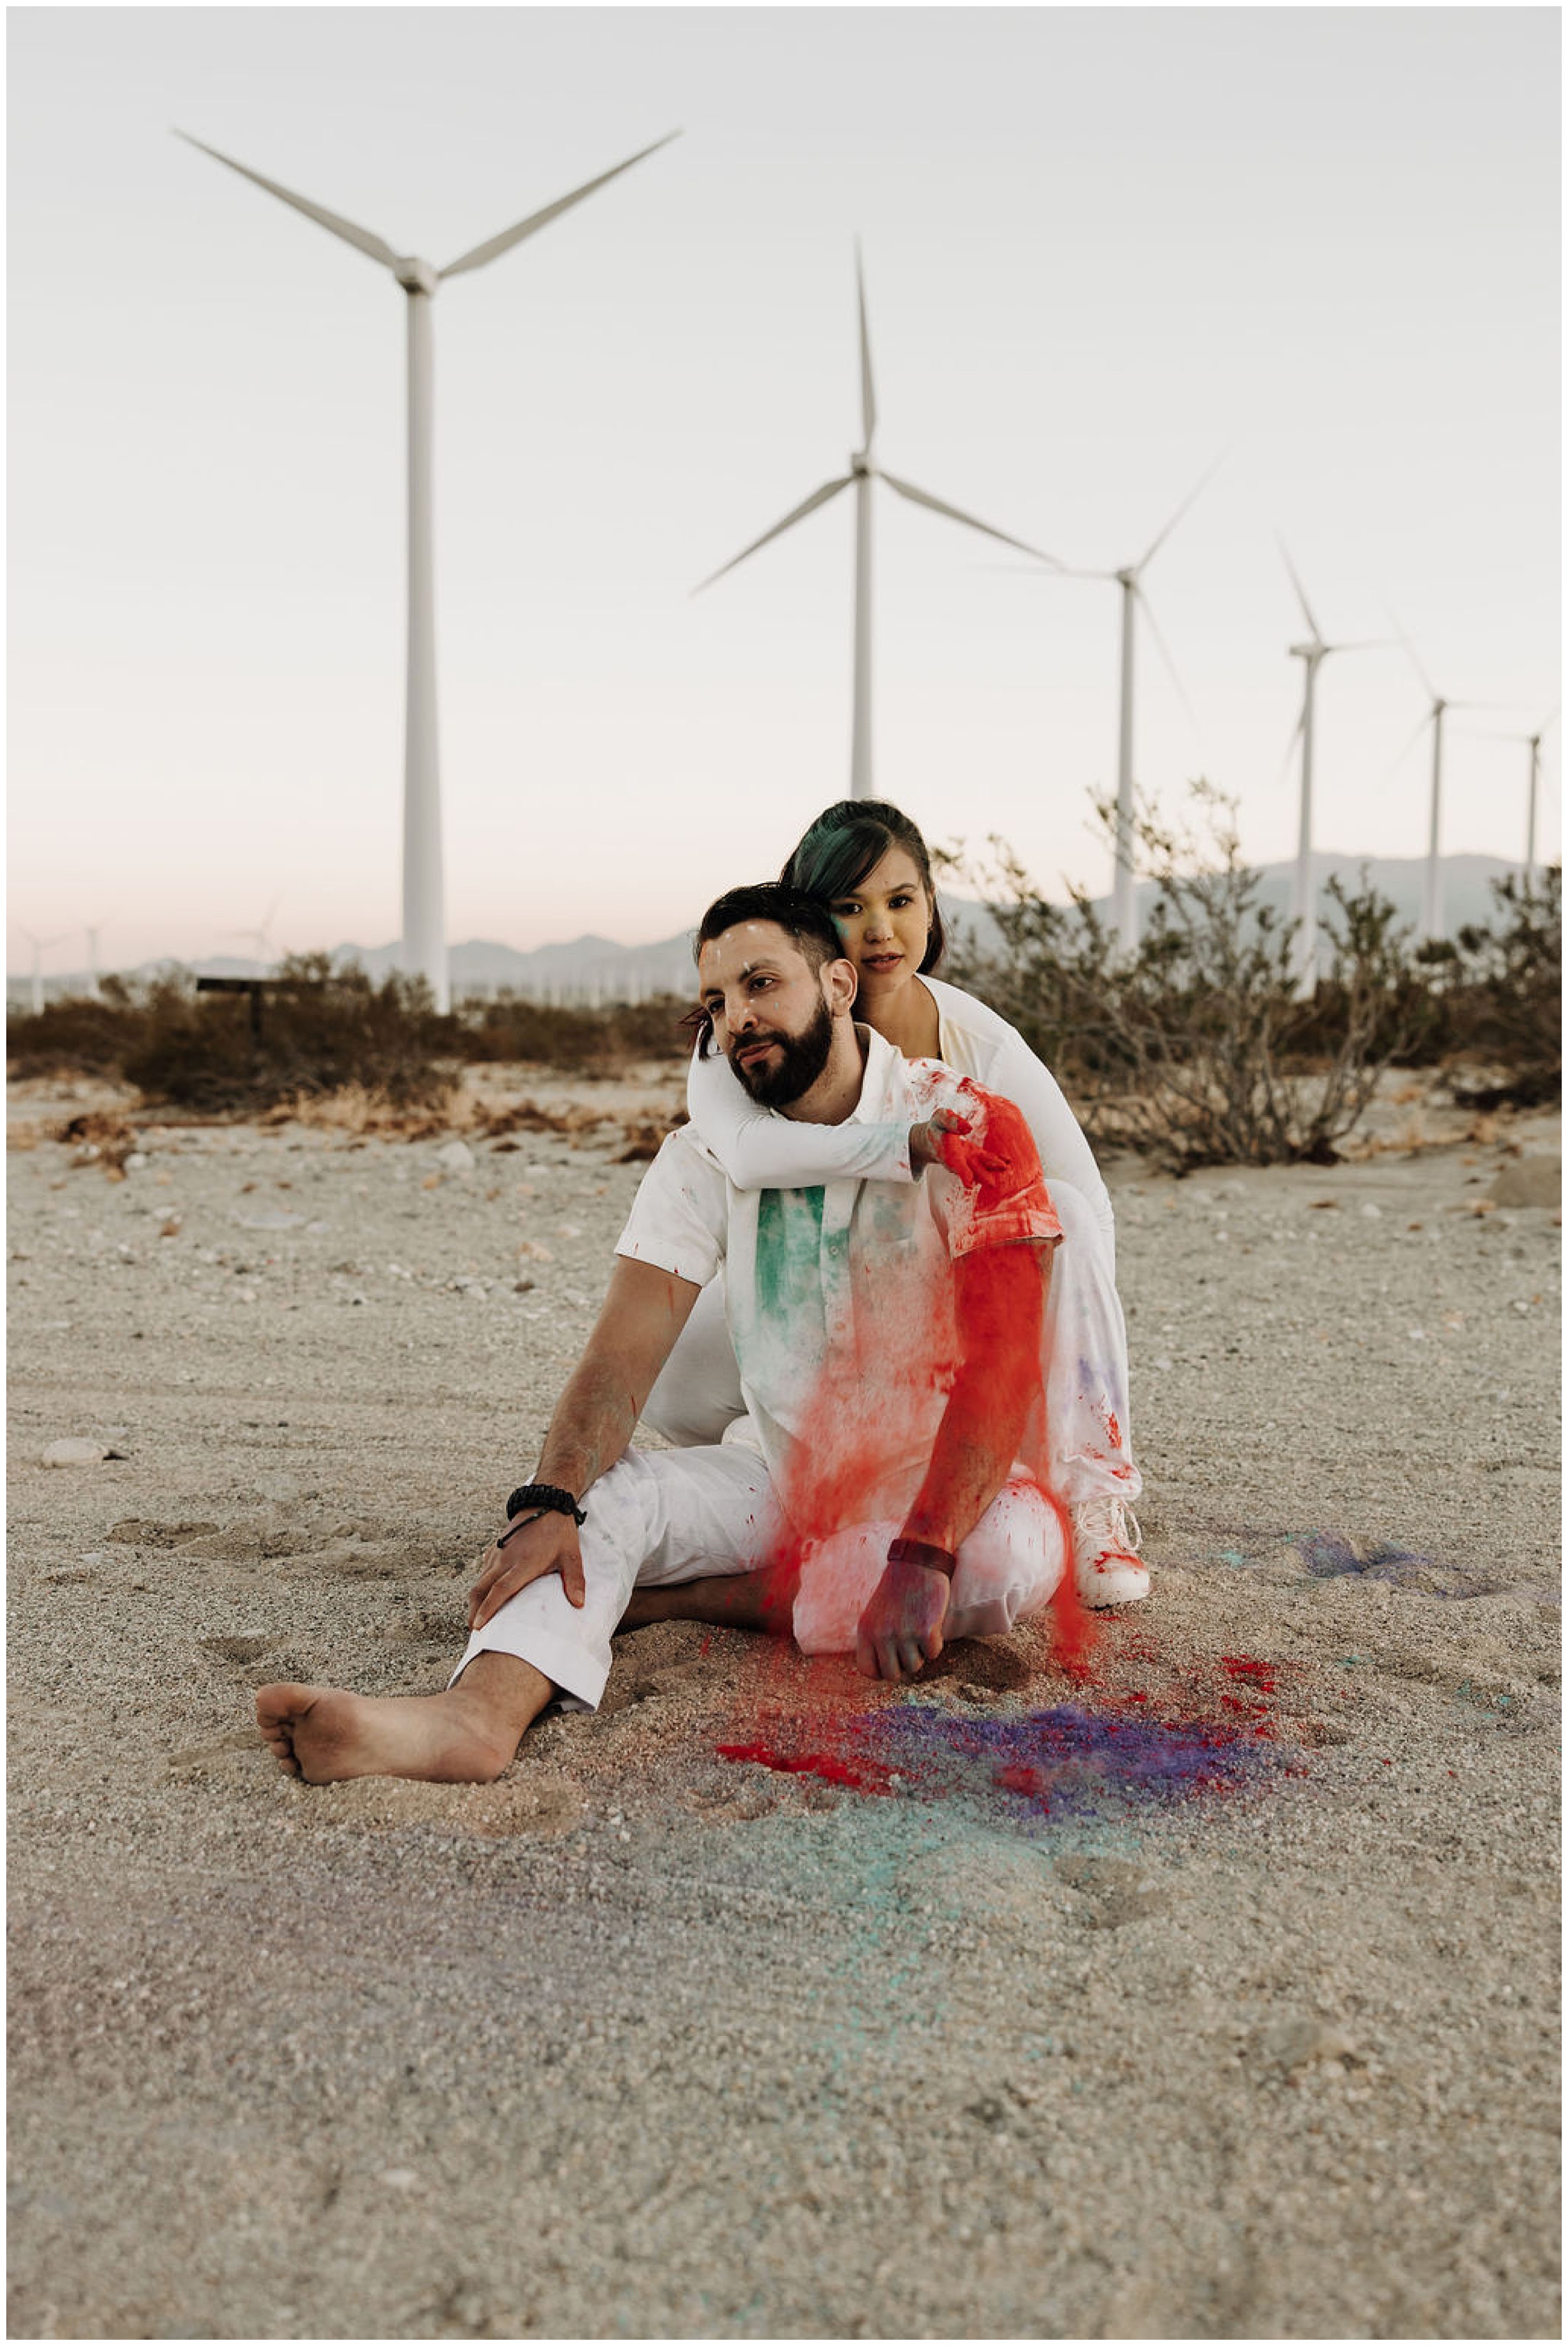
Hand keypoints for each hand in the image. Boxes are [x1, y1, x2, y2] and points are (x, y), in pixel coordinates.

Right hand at [468, 1509, 585, 1630]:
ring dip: (476, 1599)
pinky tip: (484, 1597)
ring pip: (479, 1580)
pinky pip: (483, 1570)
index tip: (477, 1626)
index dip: (488, 1609)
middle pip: (482, 1588)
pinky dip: (480, 1586)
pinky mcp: (495, 1549)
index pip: (501, 1589)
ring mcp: (498, 1553)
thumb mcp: (571, 1555)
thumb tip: (579, 1604)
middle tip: (473, 1630)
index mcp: (524, 1563)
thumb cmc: (559, 1531)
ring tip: (476, 1619)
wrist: (546, 1502)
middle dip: (474, 1610)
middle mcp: (506, 1559)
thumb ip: (574, 1580)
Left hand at [855, 1557, 949, 1681]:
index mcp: (865, 1630)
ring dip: (920, 1651)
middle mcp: (881, 1635)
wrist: (918, 1561)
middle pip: (892, 1675)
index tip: (892, 1662)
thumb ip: (875, 1639)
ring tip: (919, 1628)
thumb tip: (884, 1672)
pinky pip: (933, 1653)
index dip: (882, 1671)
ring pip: (914, 1666)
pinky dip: (936, 1642)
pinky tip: (932, 1622)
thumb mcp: (875, 1612)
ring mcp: (903, 1634)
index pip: (868, 1670)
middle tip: (909, 1646)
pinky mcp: (926, 1630)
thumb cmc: (898, 1588)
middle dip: (903, 1664)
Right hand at [909, 1108, 1008, 1188]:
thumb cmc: (937, 1127)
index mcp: (947, 1151)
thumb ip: (951, 1121)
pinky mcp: (975, 1155)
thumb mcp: (940, 1119)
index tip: (968, 1183)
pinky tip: (1008, 1161)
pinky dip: (997, 1160)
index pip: (954, 1162)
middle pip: (970, 1168)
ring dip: (992, 1168)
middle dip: (981, 1175)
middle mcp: (958, 1159)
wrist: (933, 1138)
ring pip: (981, 1165)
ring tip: (1005, 1168)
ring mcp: (967, 1159)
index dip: (962, 1172)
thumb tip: (968, 1127)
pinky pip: (986, 1159)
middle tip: (991, 1183)